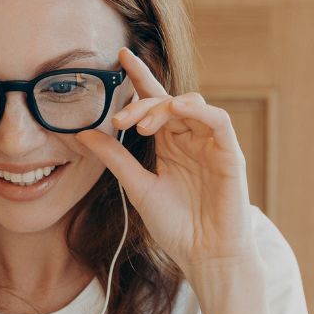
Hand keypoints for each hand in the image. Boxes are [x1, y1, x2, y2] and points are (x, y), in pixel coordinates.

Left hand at [76, 47, 254, 275]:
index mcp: (170, 144)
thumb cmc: (176, 226)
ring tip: (141, 125)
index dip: (141, 78)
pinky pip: (218, 120)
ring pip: (192, 104)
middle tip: (119, 120)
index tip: (120, 56)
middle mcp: (191, 139)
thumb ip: (114, 158)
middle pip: (168, 101)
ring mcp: (211, 144)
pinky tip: (177, 110)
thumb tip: (82, 133)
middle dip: (141, 103)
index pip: (155, 102)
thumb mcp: (137, 187)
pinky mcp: (230, 154)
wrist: (205, 256)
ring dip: (164, 107)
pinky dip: (197, 110)